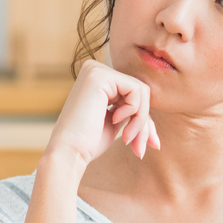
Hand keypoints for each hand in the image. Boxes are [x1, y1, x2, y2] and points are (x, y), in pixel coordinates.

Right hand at [44, 62, 160, 171]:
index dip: (144, 120)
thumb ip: (131, 113)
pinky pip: (136, 90)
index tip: (149, 145)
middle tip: (140, 149)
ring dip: (140, 120)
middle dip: (144, 123)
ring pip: (141, 91)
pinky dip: (135, 111)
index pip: (133, 94)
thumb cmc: (88, 143)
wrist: (69, 152)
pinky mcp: (100, 75)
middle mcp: (95, 70)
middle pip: (139, 92)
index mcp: (97, 80)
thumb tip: (153, 126)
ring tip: (127, 139)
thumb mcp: (115, 124)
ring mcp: (96, 70)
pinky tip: (115, 121)